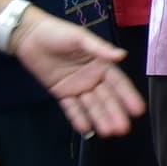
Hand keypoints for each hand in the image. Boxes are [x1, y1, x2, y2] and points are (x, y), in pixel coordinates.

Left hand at [13, 14, 142, 136]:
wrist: (29, 35)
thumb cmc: (58, 33)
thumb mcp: (80, 37)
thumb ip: (101, 48)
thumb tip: (123, 55)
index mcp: (100, 64)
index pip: (118, 83)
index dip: (128, 96)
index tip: (138, 110)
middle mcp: (92, 78)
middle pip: (106, 98)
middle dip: (115, 112)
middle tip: (123, 128)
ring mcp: (77, 87)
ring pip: (91, 105)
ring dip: (100, 118)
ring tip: (109, 132)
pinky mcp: (61, 93)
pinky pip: (71, 108)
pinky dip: (78, 118)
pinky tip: (86, 129)